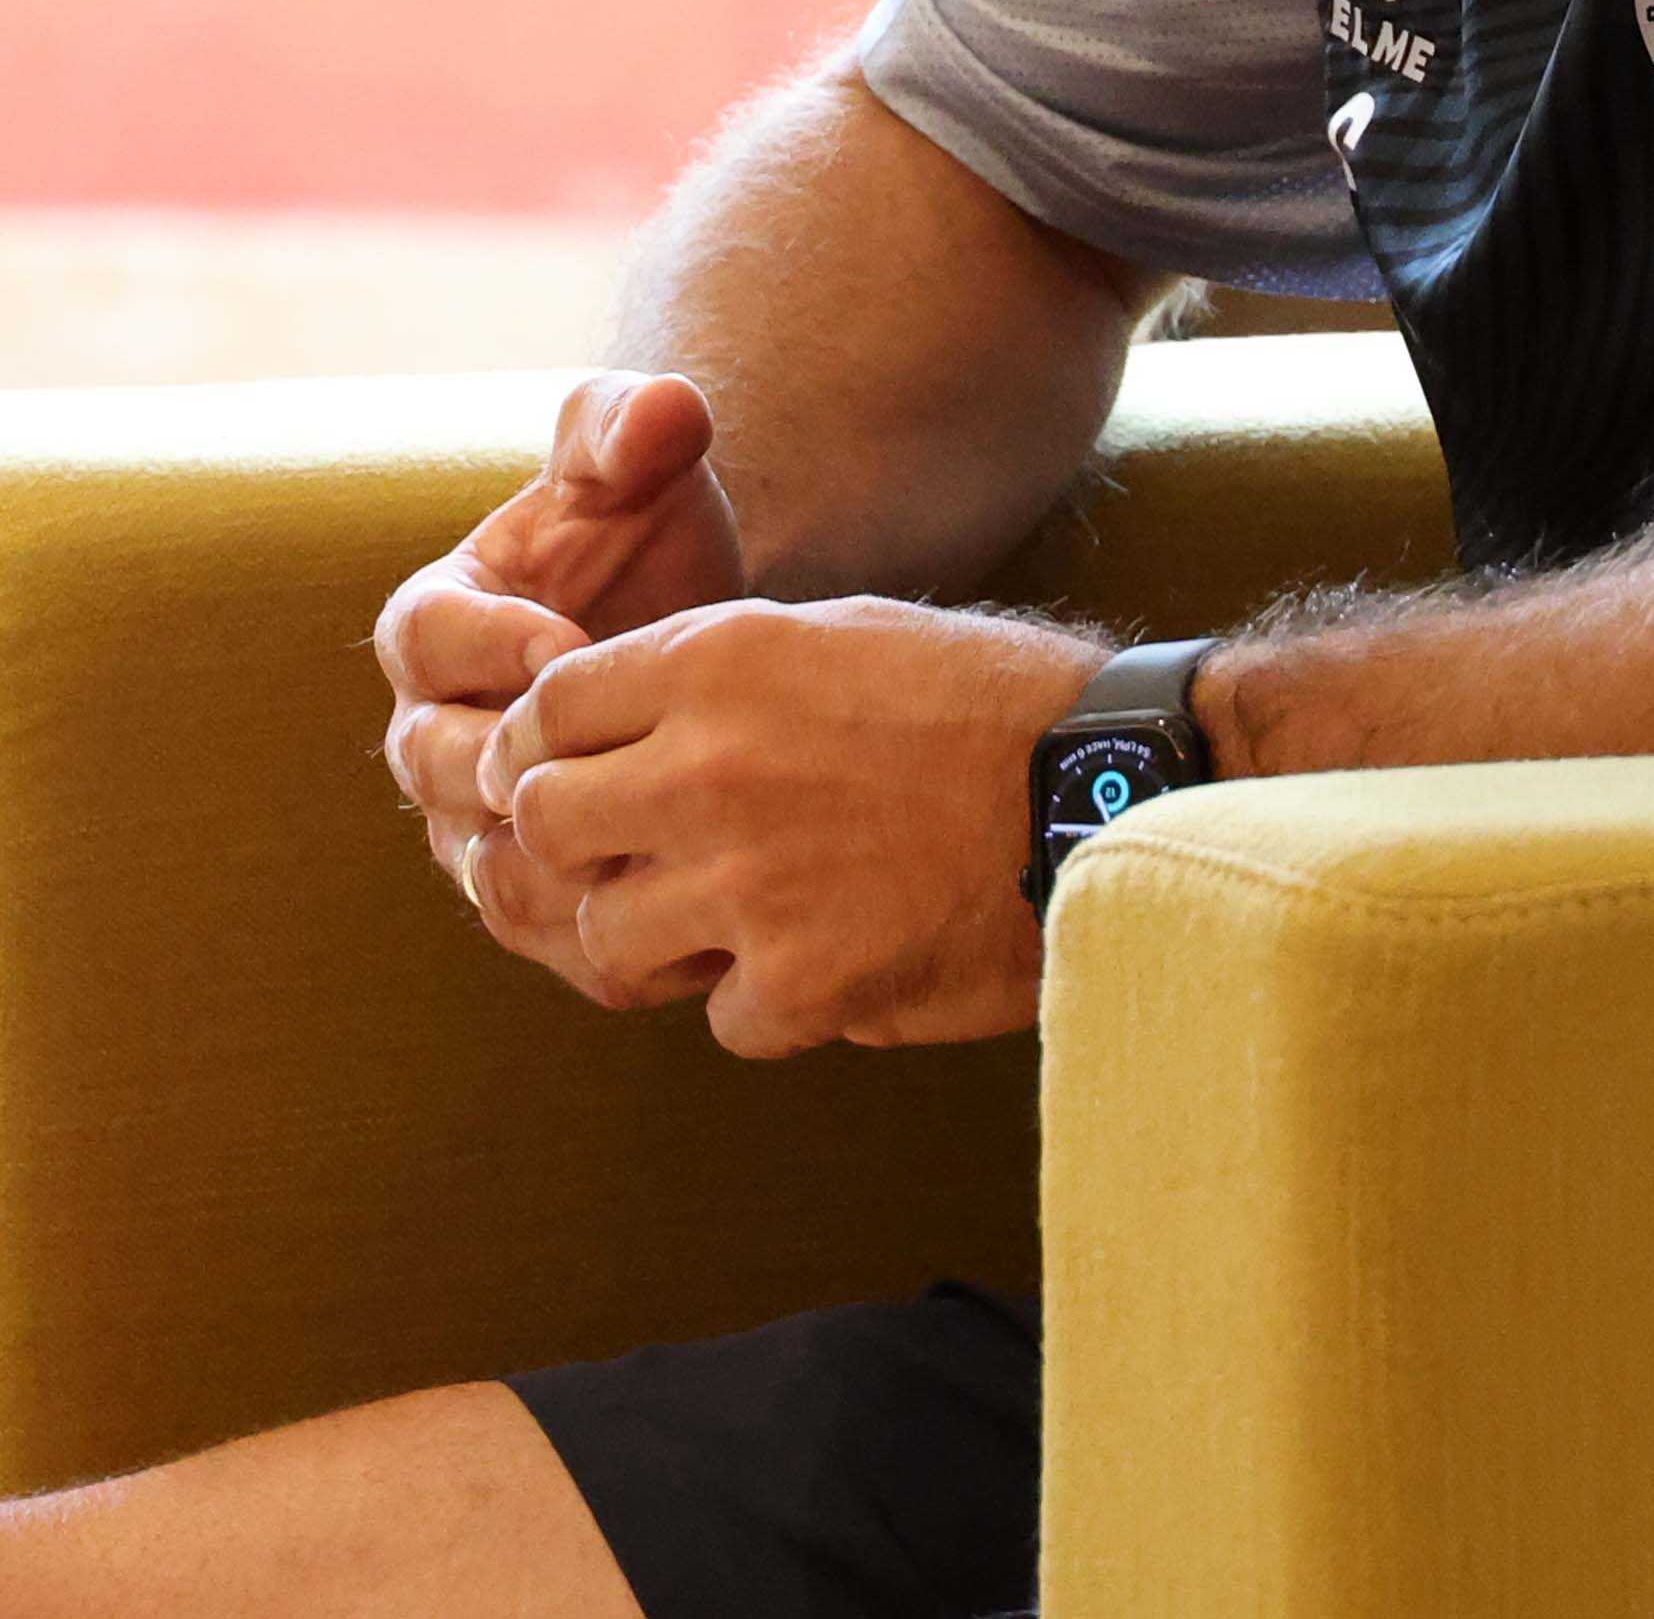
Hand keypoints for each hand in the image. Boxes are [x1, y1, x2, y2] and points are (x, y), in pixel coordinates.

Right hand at [375, 373, 750, 997]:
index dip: (488, 642)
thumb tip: (660, 413)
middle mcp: (432, 731)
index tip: (570, 639)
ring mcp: (475, 825)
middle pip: (432, 765)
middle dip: (509, 763)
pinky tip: (698, 917)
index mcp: (435, 623)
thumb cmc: (647, 536)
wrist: (691, 637)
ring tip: (652, 843)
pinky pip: (549, 936)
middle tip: (607, 757)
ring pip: (484, 867)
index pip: (426, 637)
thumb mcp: (641, 467)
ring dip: (558, 863)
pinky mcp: (536, 896)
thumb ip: (633, 426)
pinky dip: (612, 937)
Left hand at [481, 595, 1104, 1057]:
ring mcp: (751, 881)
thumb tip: (620, 733)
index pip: (545, 712)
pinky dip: (764, 1007)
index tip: (572, 781)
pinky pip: (720, 1019)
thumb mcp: (837, 636)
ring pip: (606, 936)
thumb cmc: (988, 702)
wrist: (1111, 789)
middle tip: (632, 864)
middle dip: (575, 850)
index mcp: (717, 661)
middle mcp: (711, 766)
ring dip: (658, 940)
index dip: (545, 753)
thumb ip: (716, 679)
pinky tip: (825, 969)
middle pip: (542, 823)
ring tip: (729, 928)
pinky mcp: (806, 981)